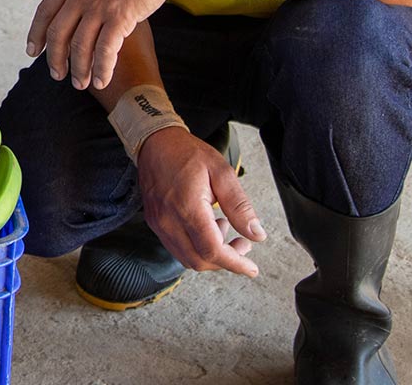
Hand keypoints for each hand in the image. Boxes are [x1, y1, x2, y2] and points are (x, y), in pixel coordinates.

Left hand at [28, 0, 185, 89]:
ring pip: (79, 46)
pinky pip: (104, 50)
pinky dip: (101, 68)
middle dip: (55, 58)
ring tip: (81, 83)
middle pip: (57, 33)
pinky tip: (102, 80)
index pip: (45, 11)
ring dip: (78, 69)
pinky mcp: (119, 17)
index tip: (33, 51)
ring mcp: (98, 5)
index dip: (36, 33)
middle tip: (57, 75)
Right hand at [136, 127, 265, 276]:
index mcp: (187, 207)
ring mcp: (158, 223)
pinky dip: (196, 248)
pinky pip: (176, 248)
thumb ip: (240, 206)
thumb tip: (256, 234)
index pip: (212, 250)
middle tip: (242, 244)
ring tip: (224, 230)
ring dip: (210, 256)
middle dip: (225, 261)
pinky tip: (207, 229)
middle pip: (199, 261)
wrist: (154, 143)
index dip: (235, 263)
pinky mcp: (154, 223)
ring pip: (187, 258)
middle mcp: (168, 220)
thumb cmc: (187, 154)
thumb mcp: (222, 173)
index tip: (251, 268)